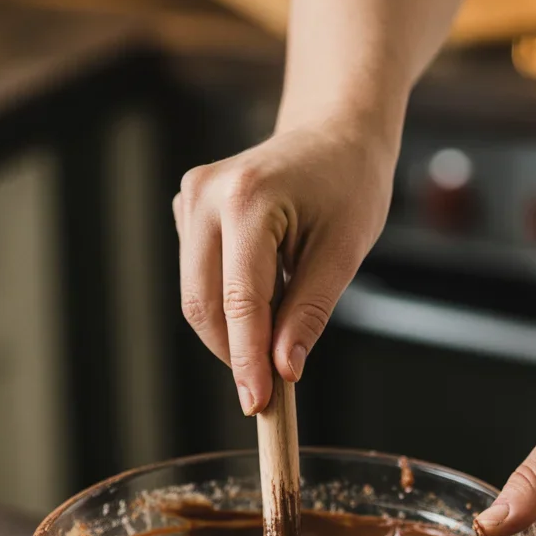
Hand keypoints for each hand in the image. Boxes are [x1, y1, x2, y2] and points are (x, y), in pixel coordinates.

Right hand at [174, 122, 392, 414]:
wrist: (335, 130)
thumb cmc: (349, 183)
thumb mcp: (343, 251)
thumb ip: (309, 313)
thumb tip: (283, 371)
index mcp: (247, 199)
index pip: (239, 301)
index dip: (246, 360)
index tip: (257, 404)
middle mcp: (205, 194)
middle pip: (202, 304)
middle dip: (233, 352)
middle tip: (268, 390)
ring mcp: (189, 197)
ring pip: (195, 295)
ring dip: (231, 328)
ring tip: (279, 324)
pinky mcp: (186, 207)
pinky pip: (197, 275)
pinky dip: (227, 302)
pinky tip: (265, 287)